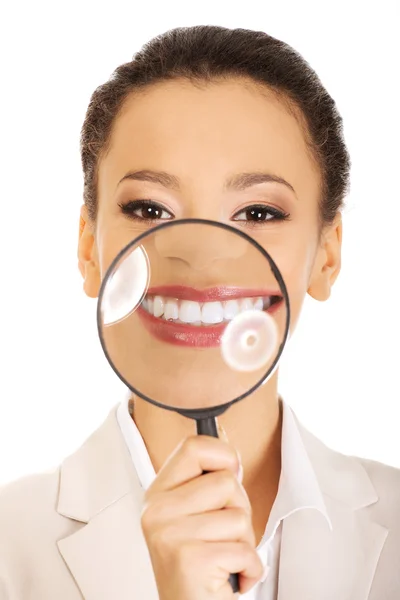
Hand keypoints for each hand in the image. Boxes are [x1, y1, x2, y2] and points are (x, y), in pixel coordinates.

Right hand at [141, 435, 262, 599]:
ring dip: (244, 541)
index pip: (194, 446)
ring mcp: (170, 534)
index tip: (228, 474)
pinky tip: (228, 576)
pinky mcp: (190, 560)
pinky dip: (249, 567)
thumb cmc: (198, 567)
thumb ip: (206, 482)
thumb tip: (228, 449)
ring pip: (239, 514)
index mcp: (158, 494)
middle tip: (222, 535)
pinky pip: (245, 549)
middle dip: (239, 508)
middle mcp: (157, 511)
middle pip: (226, 480)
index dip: (223, 455)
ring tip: (224, 556)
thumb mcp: (194, 516)